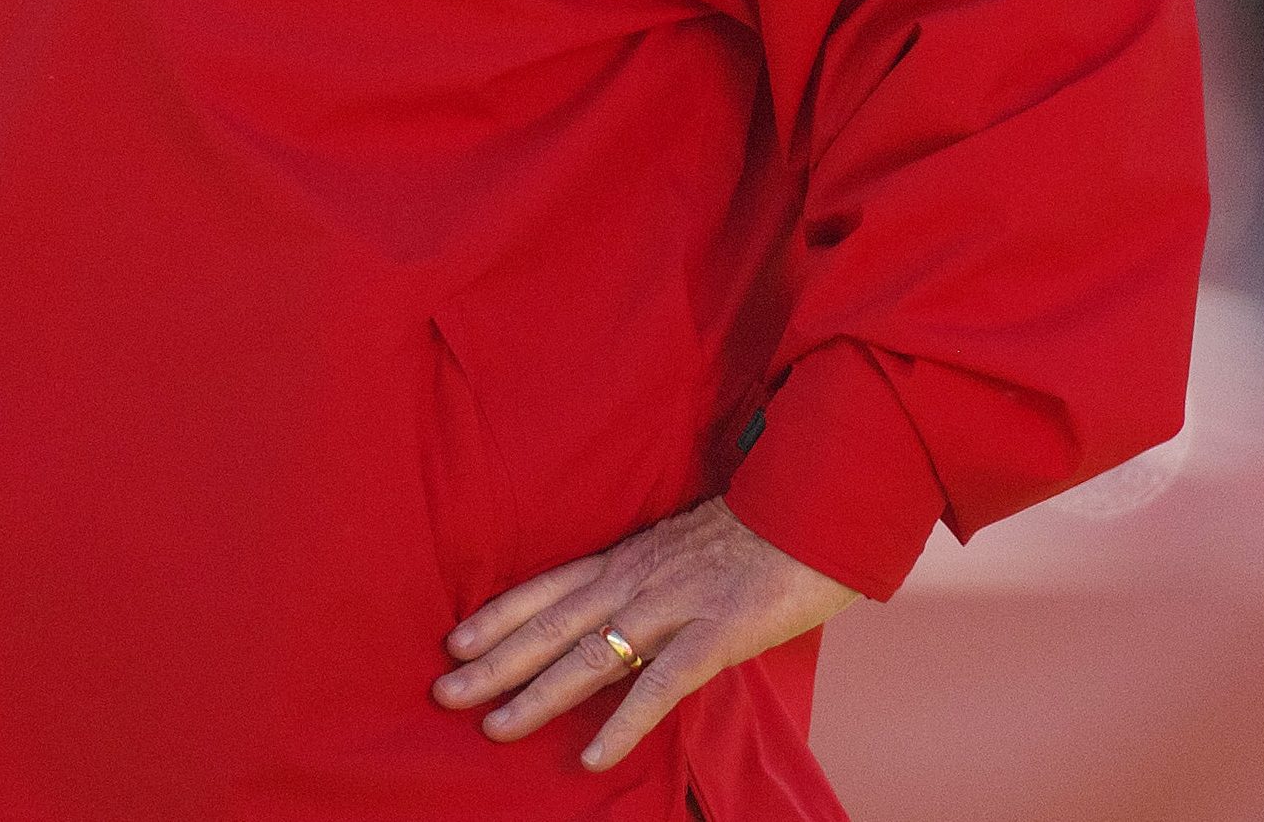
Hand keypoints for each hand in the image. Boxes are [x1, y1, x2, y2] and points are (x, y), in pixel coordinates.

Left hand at [428, 495, 858, 768]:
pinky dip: (623, 722)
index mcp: (630, 557)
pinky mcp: (715, 633)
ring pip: (589, 656)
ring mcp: (673, 605)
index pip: (548, 587)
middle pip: (551, 624)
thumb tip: (625, 607)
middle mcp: (637, 579)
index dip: (499, 614)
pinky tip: (592, 756)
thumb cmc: (761, 528)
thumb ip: (651, 574)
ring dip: (538, 695)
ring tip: (494, 728)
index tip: (454, 640)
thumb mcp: (687, 544)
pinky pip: (659, 685)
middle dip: (495, 661)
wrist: (819, 508)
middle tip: (444, 692)